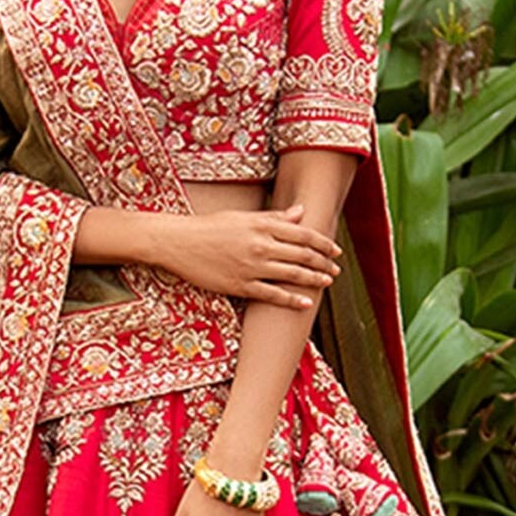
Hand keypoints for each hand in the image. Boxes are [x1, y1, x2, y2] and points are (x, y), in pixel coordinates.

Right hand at [161, 205, 340, 310]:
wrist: (179, 242)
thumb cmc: (210, 226)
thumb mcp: (243, 216)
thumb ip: (274, 217)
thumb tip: (300, 212)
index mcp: (263, 225)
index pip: (304, 234)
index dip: (324, 243)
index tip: (336, 251)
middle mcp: (261, 245)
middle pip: (303, 255)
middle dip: (323, 263)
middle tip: (336, 270)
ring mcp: (252, 266)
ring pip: (292, 275)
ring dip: (313, 280)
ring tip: (326, 283)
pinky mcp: (241, 285)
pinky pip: (272, 295)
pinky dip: (291, 299)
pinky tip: (305, 303)